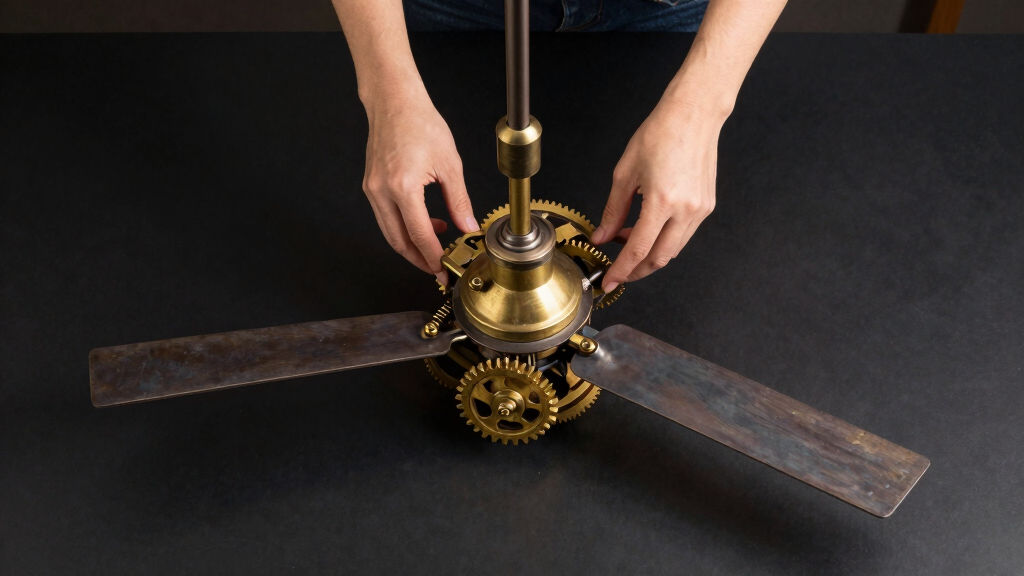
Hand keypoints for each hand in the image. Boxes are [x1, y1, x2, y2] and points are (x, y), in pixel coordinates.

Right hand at [362, 90, 478, 284]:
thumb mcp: (450, 164)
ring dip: (412, 243)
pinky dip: (404, 226)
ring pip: (390, 231)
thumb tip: (467, 226)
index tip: (443, 270)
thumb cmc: (420, 123)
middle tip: (437, 267)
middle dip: (418, 259)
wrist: (394, 102)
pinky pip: (386, 216)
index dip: (432, 257)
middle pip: (398, 241)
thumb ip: (459, 200)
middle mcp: (382, 191)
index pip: (418, 235)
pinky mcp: (371, 185)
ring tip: (436, 242)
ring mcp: (372, 189)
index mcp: (403, 186)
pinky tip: (425, 221)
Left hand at [590, 100, 722, 293]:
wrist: (694, 115)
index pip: (638, 250)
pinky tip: (647, 228)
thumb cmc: (660, 134)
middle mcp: (685, 210)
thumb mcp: (625, 173)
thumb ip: (613, 211)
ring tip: (628, 241)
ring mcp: (700, 210)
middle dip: (637, 271)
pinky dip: (664, 239)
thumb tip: (601, 237)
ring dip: (650, 254)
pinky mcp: (706, 206)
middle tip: (618, 271)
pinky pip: (683, 235)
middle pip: (660, 258)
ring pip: (673, 249)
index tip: (609, 281)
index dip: (622, 270)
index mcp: (662, 201)